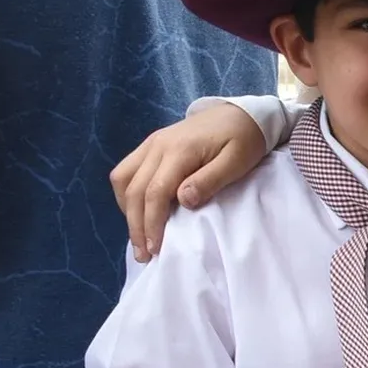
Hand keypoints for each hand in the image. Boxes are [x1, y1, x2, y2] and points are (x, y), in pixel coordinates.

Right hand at [110, 103, 267, 260]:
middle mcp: (158, 145)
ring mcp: (152, 143)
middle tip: (143, 254)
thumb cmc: (244, 140)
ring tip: (139, 235)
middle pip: (134, 190)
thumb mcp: (236, 162)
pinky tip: (138, 211)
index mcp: (179, 150)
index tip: (155, 249)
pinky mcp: (152, 144)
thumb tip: (182, 201)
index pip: (155, 193)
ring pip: (123, 179)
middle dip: (135, 225)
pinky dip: (127, 193)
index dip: (151, 224)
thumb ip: (209, 181)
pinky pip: (127, 170)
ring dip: (127, 209)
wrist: (243, 113)